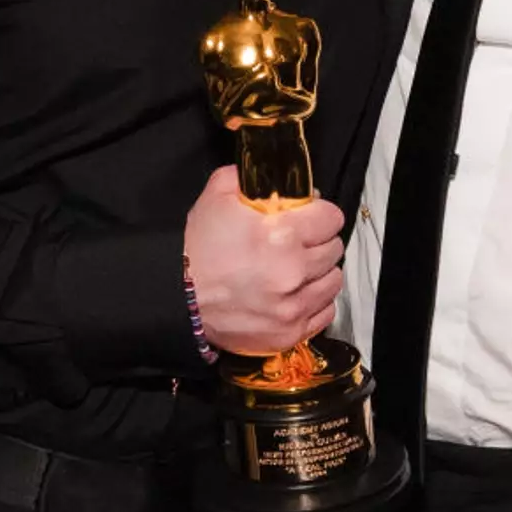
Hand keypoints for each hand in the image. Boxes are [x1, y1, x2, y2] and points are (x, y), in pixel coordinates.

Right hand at [185, 166, 344, 355]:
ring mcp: (293, 306)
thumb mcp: (217, 195)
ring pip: (333, 281)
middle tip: (298, 244)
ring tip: (296, 270)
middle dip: (318, 242)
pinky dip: (314, 302)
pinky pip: (324, 312)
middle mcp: (293, 271)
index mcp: (281, 233)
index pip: (332, 218)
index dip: (320, 214)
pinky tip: (295, 294)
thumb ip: (253, 178)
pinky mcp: (290, 332)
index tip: (310, 218)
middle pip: (334, 248)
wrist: (177, 298)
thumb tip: (286, 182)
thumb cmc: (197, 248)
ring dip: (319, 273)